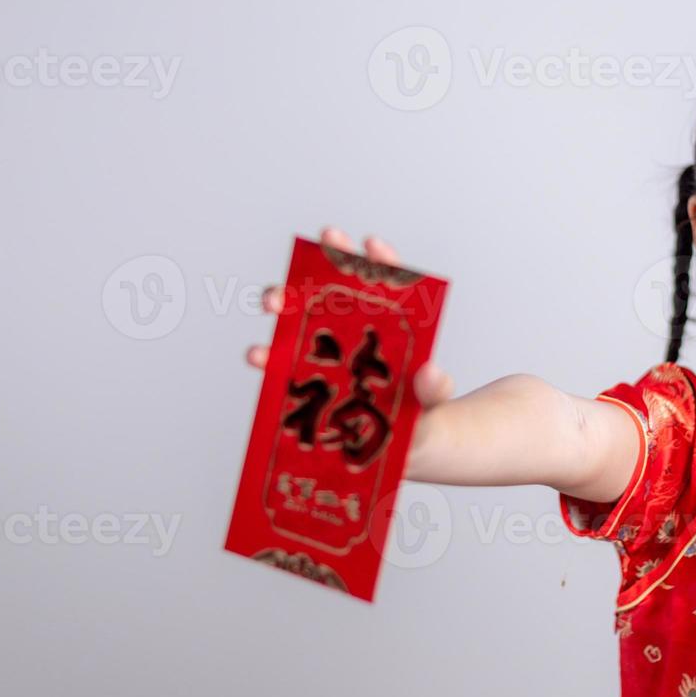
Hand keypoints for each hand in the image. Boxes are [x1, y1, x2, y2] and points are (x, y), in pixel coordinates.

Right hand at [245, 226, 455, 409]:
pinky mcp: (306, 381)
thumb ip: (435, 388)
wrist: (401, 451)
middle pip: (336, 288)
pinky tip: (260, 355)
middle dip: (322, 265)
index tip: (371, 245)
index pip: (388, 284)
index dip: (379, 260)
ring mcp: (328, 354)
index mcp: (392, 327)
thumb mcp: (433, 402)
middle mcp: (355, 332)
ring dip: (283, 302)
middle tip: (320, 249)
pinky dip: (268, 357)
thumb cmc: (421, 417)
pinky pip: (283, 364)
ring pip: (300, 318)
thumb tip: (429, 372)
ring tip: (274, 300)